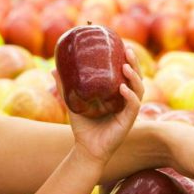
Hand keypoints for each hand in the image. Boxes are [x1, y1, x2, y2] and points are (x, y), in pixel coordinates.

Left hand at [59, 49, 143, 165]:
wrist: (86, 149)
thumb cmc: (83, 126)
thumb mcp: (73, 102)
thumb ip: (65, 87)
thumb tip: (54, 68)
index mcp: (117, 94)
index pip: (127, 73)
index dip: (128, 59)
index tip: (122, 45)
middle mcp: (126, 100)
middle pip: (137, 78)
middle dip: (134, 63)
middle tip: (128, 50)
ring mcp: (128, 111)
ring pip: (139, 89)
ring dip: (134, 77)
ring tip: (126, 66)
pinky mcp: (128, 121)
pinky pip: (133, 106)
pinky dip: (129, 96)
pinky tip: (123, 88)